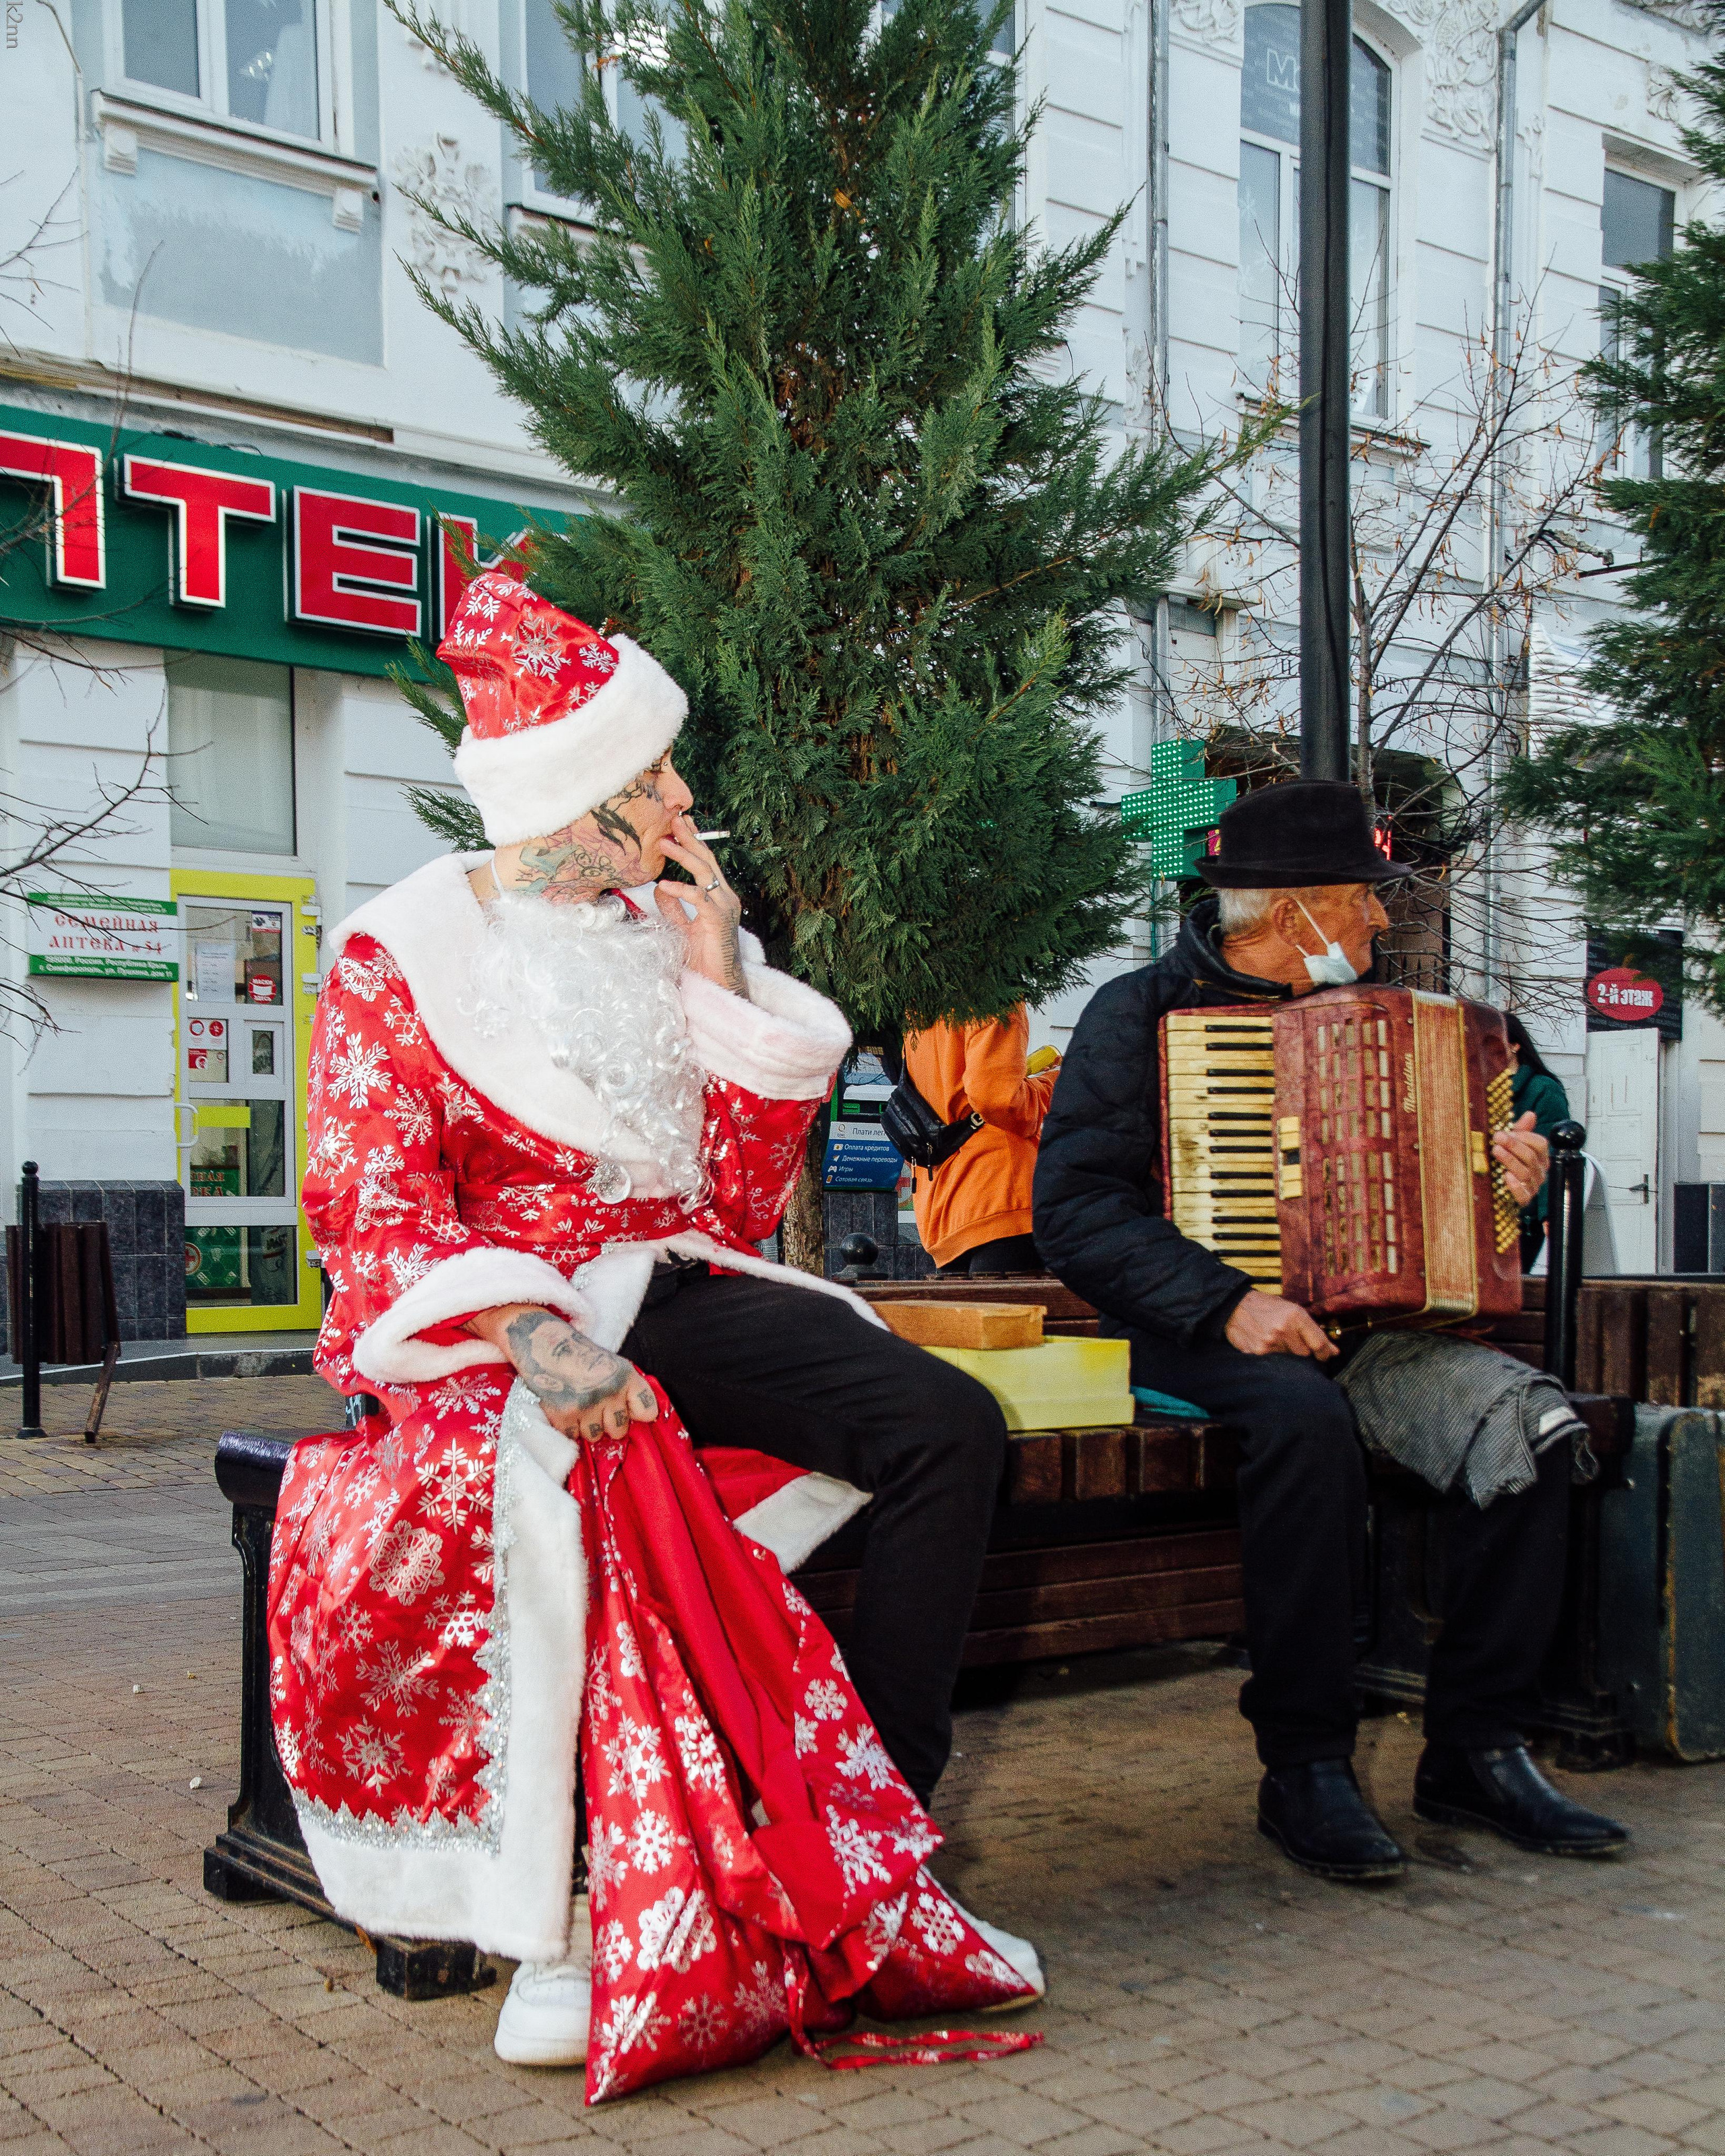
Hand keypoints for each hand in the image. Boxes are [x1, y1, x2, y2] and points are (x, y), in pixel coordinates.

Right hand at [468, 1304, 657, 1441]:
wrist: (543, 1343)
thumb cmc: (579, 1355)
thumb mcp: (613, 1364)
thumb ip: (630, 1389)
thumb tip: (644, 1420)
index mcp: (625, 1376)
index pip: (647, 1411)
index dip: (637, 1414)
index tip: (628, 1410)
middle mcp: (609, 1391)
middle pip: (620, 1430)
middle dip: (609, 1423)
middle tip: (594, 1405)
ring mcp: (587, 1405)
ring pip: (595, 1436)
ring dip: (587, 1426)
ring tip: (577, 1405)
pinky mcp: (564, 1415)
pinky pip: (573, 1436)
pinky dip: (567, 1427)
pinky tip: (564, 1408)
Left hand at [657, 814, 748, 998]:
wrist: (720, 982)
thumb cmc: (705, 957)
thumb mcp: (683, 926)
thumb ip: (674, 907)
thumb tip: (660, 887)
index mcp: (718, 897)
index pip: (706, 863)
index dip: (694, 841)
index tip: (681, 822)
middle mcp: (724, 897)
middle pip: (707, 860)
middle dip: (690, 838)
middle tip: (674, 819)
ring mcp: (724, 907)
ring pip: (705, 873)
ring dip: (684, 855)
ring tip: (664, 843)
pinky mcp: (718, 920)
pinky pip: (699, 898)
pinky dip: (681, 889)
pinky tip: (665, 884)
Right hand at [1224, 1288, 1338, 1359]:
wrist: (1234, 1306)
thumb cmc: (1266, 1307)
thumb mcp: (1291, 1309)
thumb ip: (1312, 1329)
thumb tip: (1334, 1351)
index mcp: (1295, 1316)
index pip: (1319, 1343)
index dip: (1325, 1353)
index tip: (1325, 1355)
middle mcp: (1284, 1329)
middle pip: (1305, 1354)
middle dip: (1302, 1351)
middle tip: (1292, 1342)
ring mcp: (1270, 1342)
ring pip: (1290, 1360)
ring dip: (1287, 1355)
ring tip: (1277, 1342)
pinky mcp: (1258, 1352)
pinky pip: (1275, 1362)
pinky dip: (1274, 1357)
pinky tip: (1267, 1345)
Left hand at [1493, 1110, 1548, 1207]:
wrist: (1497, 1187)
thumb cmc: (1506, 1161)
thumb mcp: (1512, 1143)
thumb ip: (1521, 1130)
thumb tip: (1531, 1114)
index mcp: (1540, 1156)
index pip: (1540, 1144)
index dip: (1524, 1137)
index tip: (1506, 1132)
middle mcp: (1540, 1171)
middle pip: (1531, 1157)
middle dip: (1513, 1146)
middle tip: (1497, 1138)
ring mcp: (1533, 1186)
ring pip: (1526, 1173)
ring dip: (1510, 1160)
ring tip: (1496, 1151)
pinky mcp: (1524, 1199)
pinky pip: (1524, 1195)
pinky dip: (1515, 1186)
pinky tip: (1505, 1176)